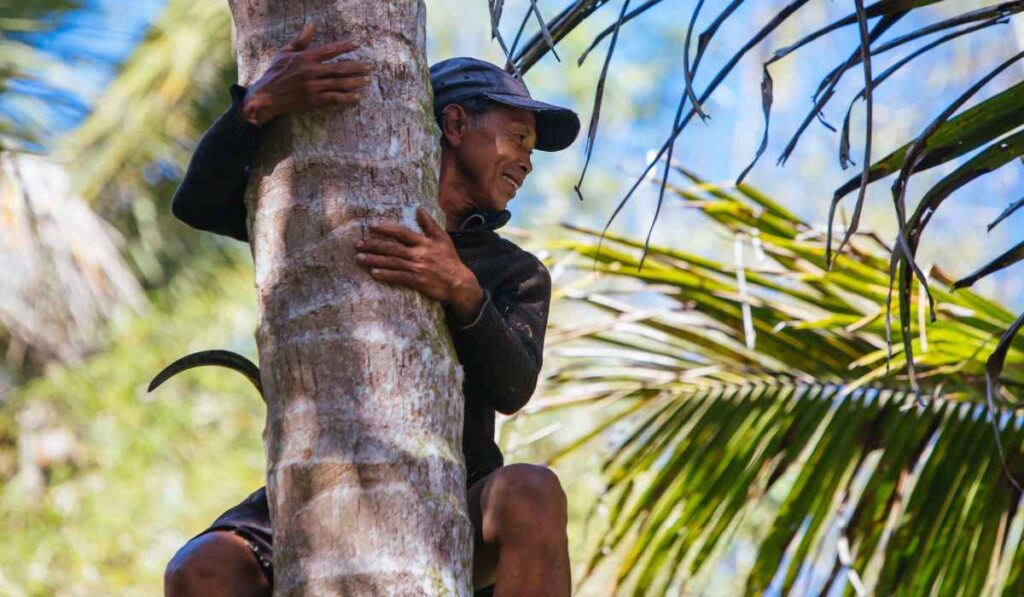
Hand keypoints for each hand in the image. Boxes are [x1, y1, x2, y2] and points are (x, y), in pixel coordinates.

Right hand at [241, 21, 371, 124]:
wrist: (266, 96)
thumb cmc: (274, 73)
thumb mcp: (285, 52)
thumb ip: (301, 41)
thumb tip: (311, 25)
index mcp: (305, 57)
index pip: (330, 50)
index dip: (345, 46)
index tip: (357, 44)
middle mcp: (311, 71)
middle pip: (339, 68)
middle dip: (356, 67)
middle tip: (369, 67)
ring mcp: (313, 86)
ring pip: (339, 83)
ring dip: (355, 82)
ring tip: (366, 80)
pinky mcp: (313, 100)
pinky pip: (333, 98)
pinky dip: (346, 97)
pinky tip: (356, 97)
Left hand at [356, 207, 483, 323]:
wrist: (459, 283)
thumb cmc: (450, 259)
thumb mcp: (442, 239)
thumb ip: (429, 224)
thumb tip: (419, 208)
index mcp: (424, 243)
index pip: (402, 233)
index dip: (386, 229)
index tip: (372, 226)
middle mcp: (419, 254)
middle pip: (392, 248)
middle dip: (373, 245)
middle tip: (358, 244)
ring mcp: (418, 268)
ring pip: (392, 262)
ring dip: (374, 260)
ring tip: (359, 258)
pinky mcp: (417, 282)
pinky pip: (398, 277)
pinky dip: (386, 275)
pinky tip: (374, 273)